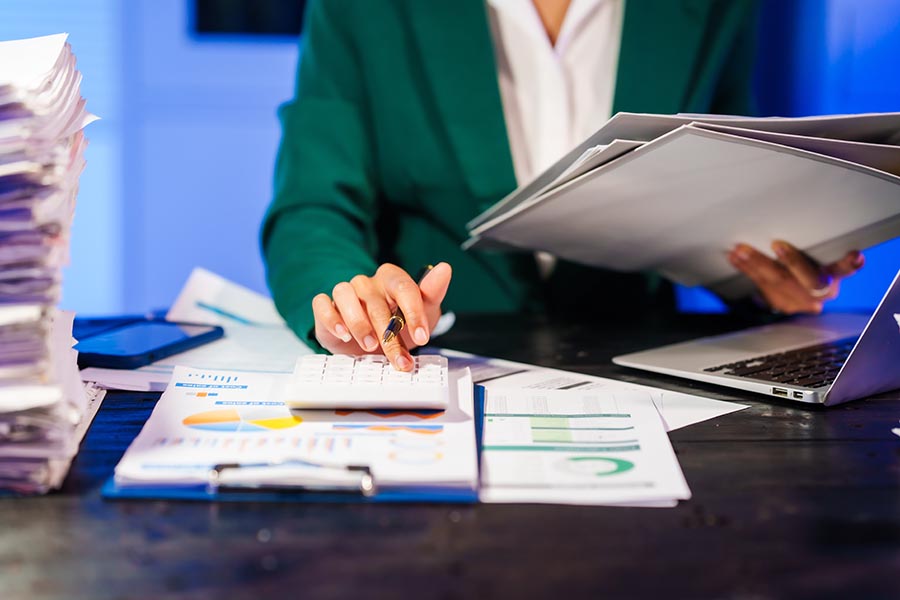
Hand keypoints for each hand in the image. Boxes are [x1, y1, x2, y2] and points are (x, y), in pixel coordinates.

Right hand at [311, 262, 451, 369]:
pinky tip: (343, 334)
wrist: (373, 346)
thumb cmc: (399, 325)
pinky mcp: (326, 306)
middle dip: (389, 335)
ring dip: (358, 323)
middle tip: (398, 358)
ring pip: (345, 295)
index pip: (404, 288)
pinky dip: (331, 318)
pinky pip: (322, 304)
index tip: (423, 337)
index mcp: (391, 278)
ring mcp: (346, 292)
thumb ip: (433, 292)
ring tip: (369, 345)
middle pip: (376, 302)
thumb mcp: (424, 312)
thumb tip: (445, 268)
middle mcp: (367, 283)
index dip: (414, 313)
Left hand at [728, 240, 863, 313]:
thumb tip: (807, 210)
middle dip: (793, 262)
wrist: (799, 292)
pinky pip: (761, 286)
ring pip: (779, 282)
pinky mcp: (782, 304)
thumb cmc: (809, 263)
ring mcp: (801, 301)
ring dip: (757, 263)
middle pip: (809, 280)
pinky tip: (735, 258)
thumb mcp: (817, 254)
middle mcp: (821, 291)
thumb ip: (813, 244)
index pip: (845, 270)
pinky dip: (747, 269)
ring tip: (741, 250)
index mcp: (835, 275)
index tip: (855, 256)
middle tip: (778, 244)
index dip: (850, 265)